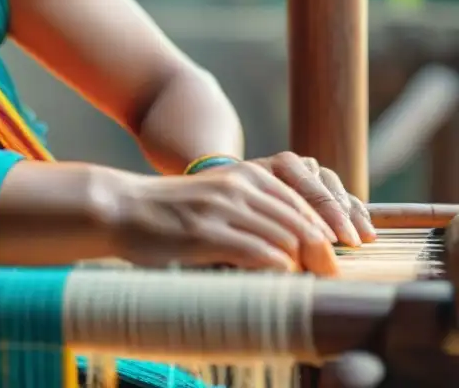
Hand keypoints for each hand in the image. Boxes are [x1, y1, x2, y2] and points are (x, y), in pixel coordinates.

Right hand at [112, 163, 338, 275]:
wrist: (119, 207)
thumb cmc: (167, 212)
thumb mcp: (214, 198)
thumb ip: (250, 210)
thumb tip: (291, 246)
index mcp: (244, 175)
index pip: (303, 202)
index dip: (327, 229)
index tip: (339, 255)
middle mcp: (237, 186)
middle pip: (301, 221)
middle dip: (323, 251)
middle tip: (333, 275)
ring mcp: (222, 209)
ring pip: (285, 238)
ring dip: (302, 264)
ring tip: (308, 282)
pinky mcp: (206, 234)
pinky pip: (259, 253)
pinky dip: (277, 270)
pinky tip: (279, 282)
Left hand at [247, 152, 375, 246]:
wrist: (240, 193)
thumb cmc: (242, 205)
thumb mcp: (246, 207)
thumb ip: (262, 218)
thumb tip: (281, 242)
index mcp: (279, 164)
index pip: (304, 183)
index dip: (318, 210)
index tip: (328, 237)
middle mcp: (300, 164)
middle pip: (325, 186)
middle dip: (338, 215)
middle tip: (349, 239)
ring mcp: (316, 174)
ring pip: (338, 191)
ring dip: (351, 216)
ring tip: (361, 238)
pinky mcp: (328, 188)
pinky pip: (348, 198)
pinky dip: (358, 215)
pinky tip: (367, 234)